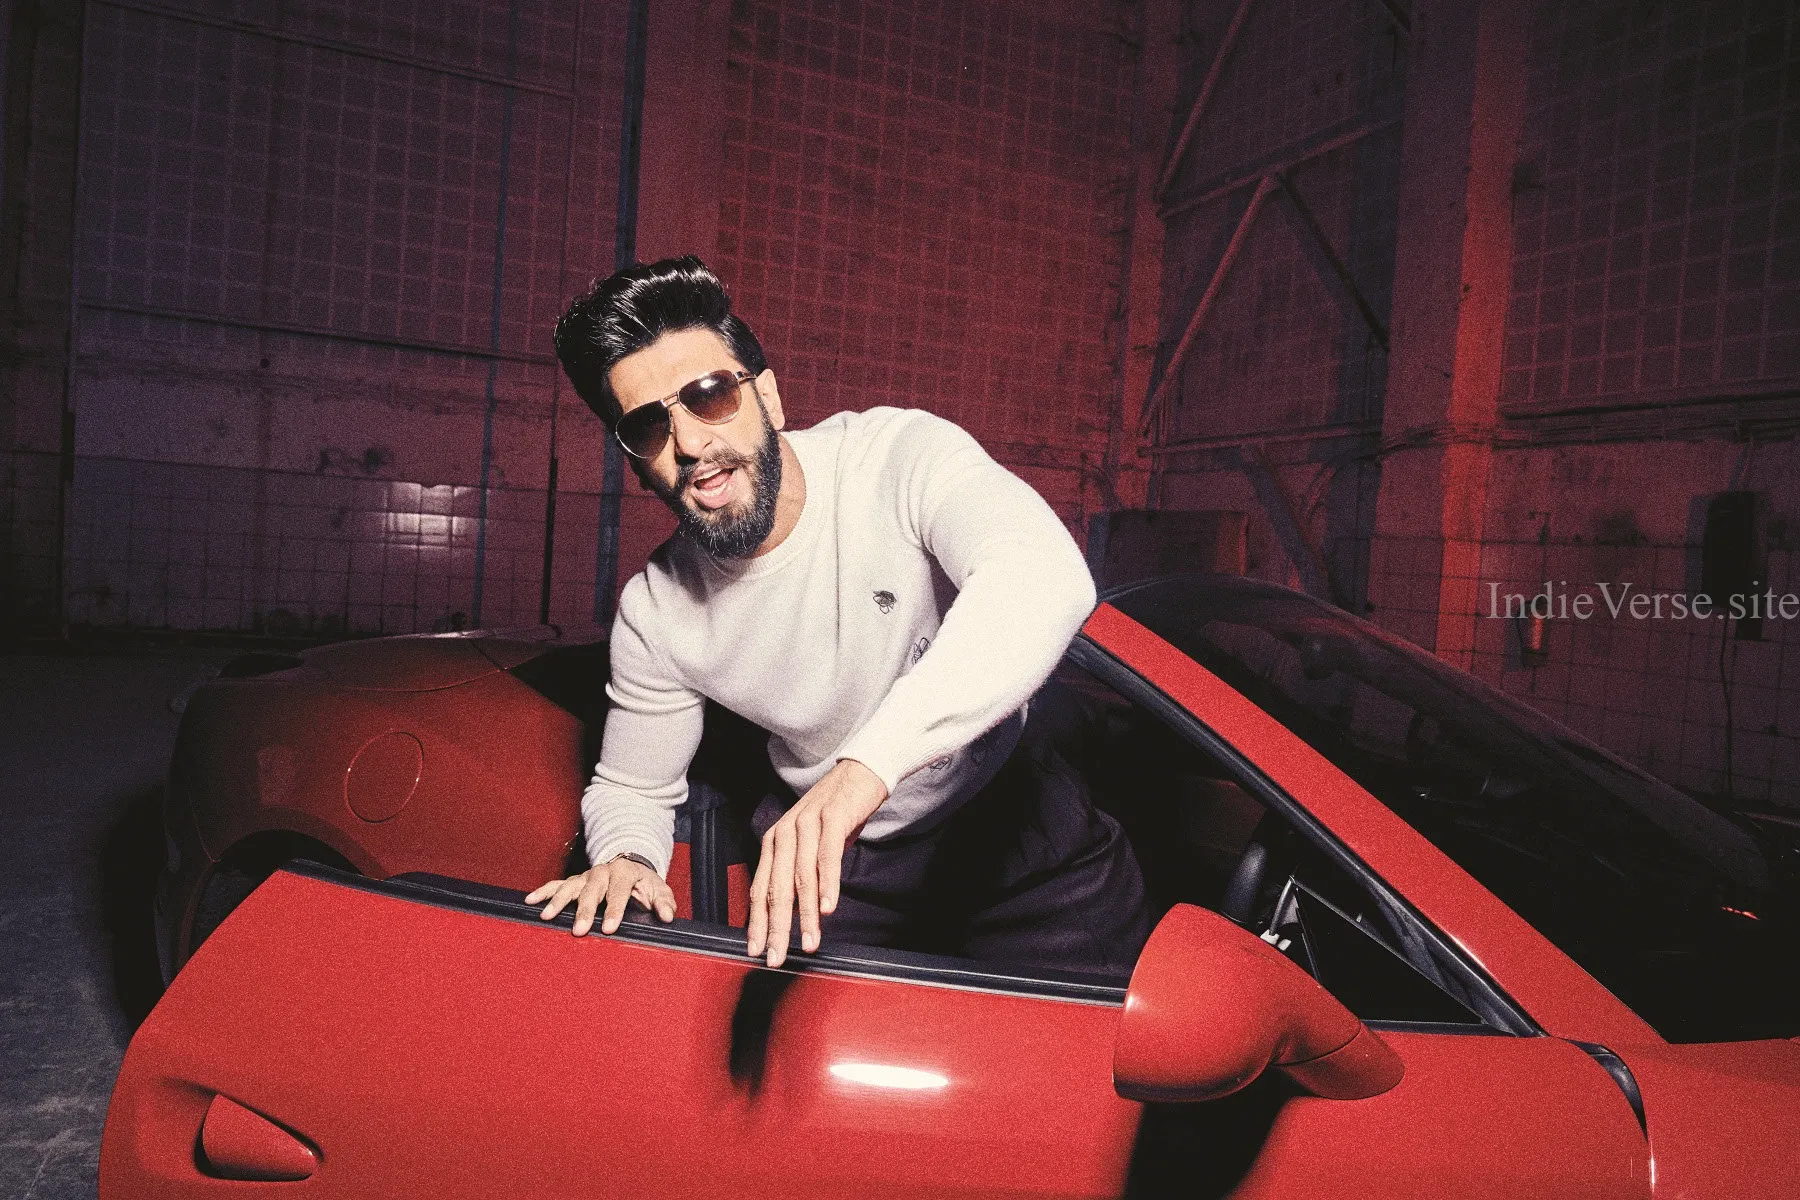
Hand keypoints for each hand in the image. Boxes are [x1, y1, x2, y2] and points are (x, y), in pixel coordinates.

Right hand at [526, 857, 675, 936]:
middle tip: (579, 930)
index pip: (618, 891)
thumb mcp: (659, 889)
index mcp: (624, 871)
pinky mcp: (575, 880)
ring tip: (547, 916)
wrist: (631, 865)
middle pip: (591, 890)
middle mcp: (602, 871)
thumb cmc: (644, 883)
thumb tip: (667, 916)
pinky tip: (530, 901)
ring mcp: (586, 875)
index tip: (609, 928)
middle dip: (584, 910)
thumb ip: (664, 903)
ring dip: (558, 901)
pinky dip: (543, 892)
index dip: (614, 910)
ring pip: (570, 887)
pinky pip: (556, 884)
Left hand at [746, 759, 887, 966]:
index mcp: (774, 842)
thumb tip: (793, 912)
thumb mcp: (811, 846)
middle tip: (777, 956)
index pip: (760, 889)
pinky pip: (827, 856)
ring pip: (801, 877)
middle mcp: (784, 833)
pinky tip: (828, 907)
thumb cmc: (835, 814)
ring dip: (806, 914)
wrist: (859, 774)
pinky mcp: (832, 818)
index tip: (756, 950)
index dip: (757, 922)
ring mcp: (807, 824)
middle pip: (776, 888)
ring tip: (809, 941)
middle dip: (776, 927)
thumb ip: (799, 874)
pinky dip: (827, 884)